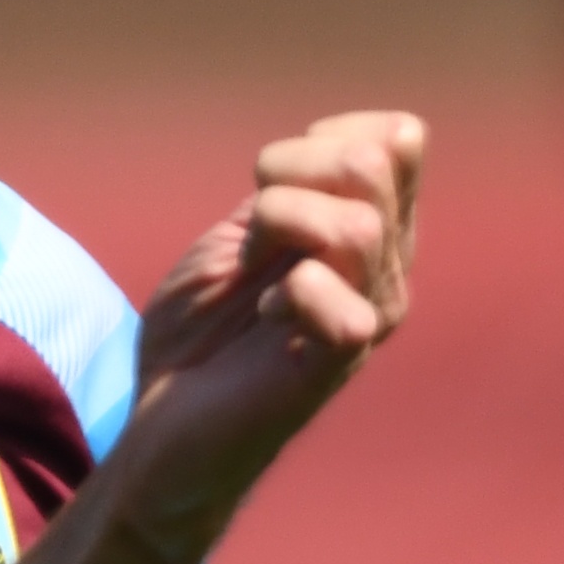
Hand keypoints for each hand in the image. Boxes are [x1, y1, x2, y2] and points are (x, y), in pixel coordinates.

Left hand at [117, 110, 423, 521]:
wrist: (164, 425)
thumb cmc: (203, 332)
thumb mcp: (244, 238)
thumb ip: (299, 192)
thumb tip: (376, 139)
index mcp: (374, 234)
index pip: (399, 138)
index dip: (324, 137)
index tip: (271, 182)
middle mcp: (387, 272)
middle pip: (375, 163)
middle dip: (288, 170)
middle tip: (253, 228)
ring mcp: (369, 319)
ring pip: (357, 224)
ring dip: (279, 226)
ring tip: (254, 272)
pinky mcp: (334, 366)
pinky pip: (345, 308)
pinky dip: (291, 293)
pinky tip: (267, 315)